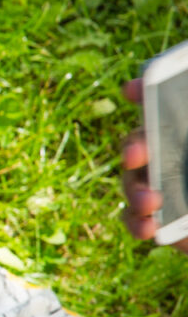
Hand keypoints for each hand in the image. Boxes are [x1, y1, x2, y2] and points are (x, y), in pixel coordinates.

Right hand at [119, 78, 187, 252]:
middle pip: (140, 141)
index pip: (161, 102)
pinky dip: (137, 222)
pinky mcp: (156, 217)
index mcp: (186, 127)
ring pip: (133, 180)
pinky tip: (150, 227)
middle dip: (134, 146)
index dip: (144, 91)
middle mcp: (170, 149)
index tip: (134, 89)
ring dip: (136, 190)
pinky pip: (135, 217)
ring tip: (150, 201)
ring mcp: (160, 183)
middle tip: (135, 155)